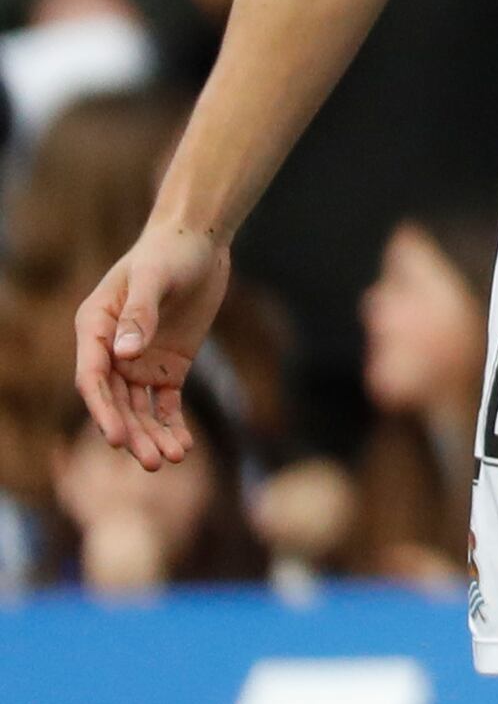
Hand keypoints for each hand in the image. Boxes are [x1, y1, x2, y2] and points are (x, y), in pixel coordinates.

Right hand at [75, 220, 233, 469]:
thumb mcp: (155, 278)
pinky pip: (166, 402)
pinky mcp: (169, 365)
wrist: (199, 241)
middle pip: (116, 402)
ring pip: (140, 409)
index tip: (118, 438)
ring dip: (152, 435)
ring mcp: (139, 362)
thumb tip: (124, 354)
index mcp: (94, 329)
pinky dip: (173, 424)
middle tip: (150, 462)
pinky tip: (184, 446)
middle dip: (132, 433)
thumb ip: (139, 314)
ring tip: (171, 458)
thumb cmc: (169, 251)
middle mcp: (111, 352)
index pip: (92, 379)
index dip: (103, 411)